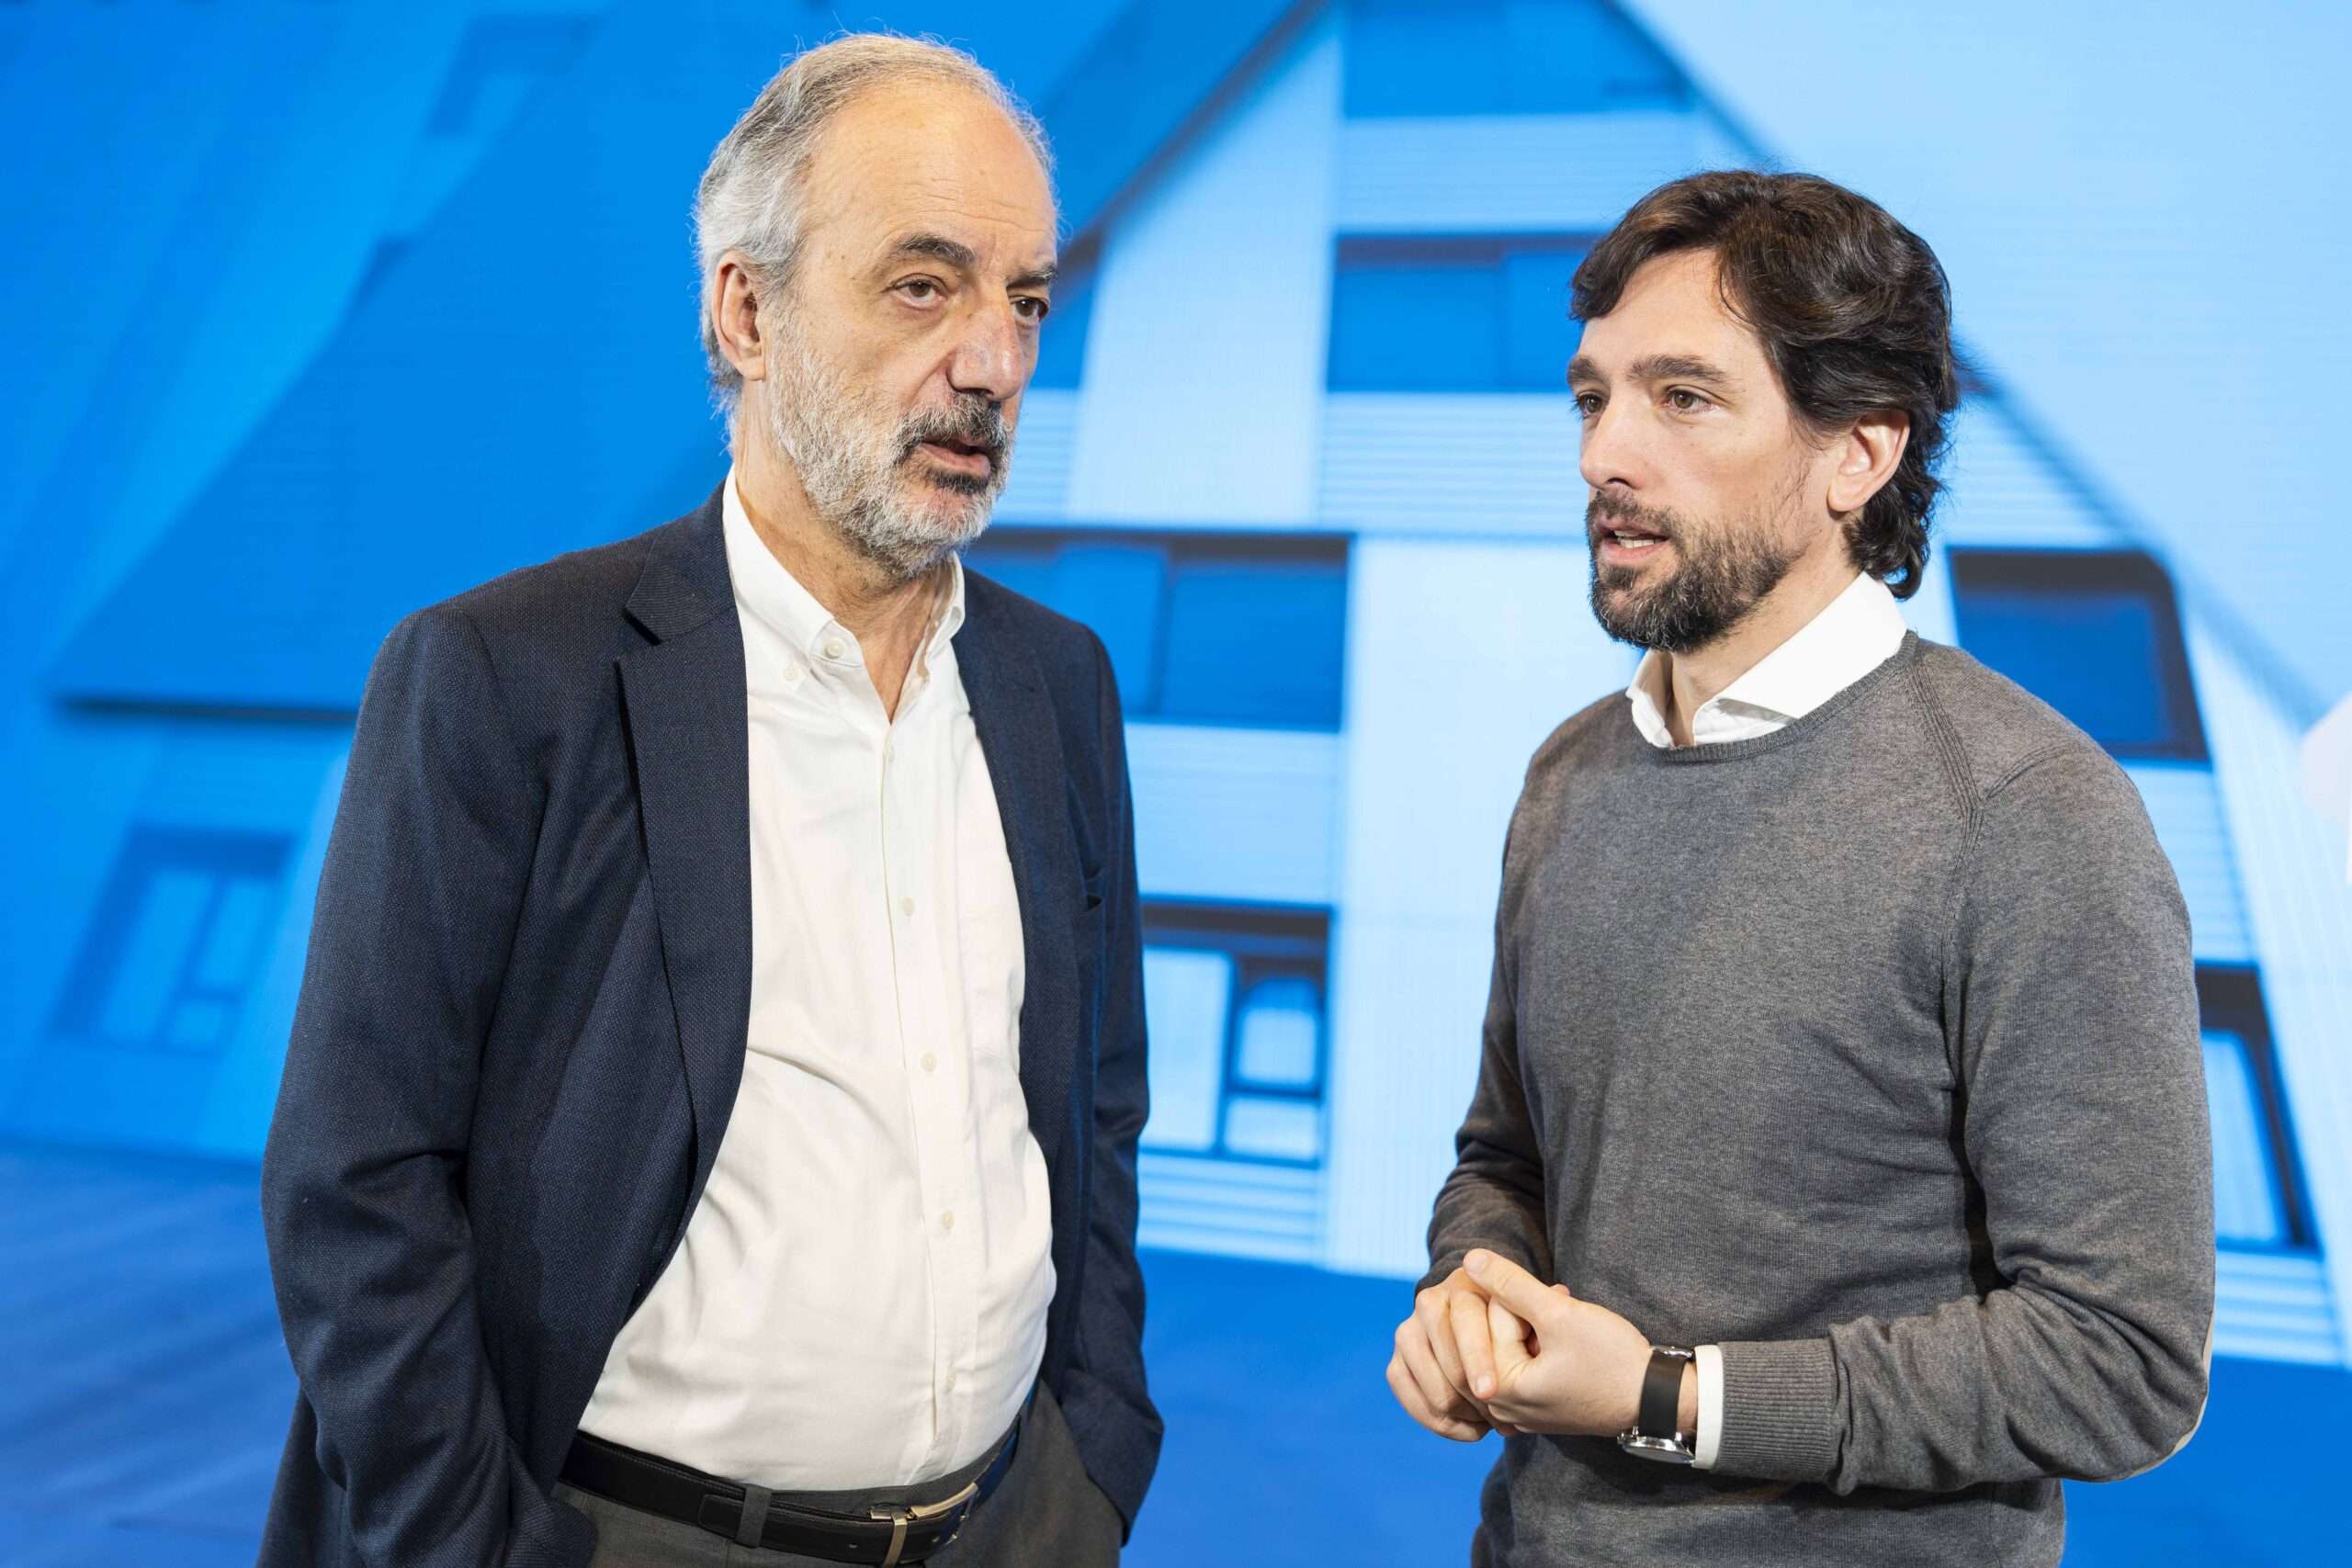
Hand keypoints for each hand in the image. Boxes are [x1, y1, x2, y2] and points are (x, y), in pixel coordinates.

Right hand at [1387, 1265, 1533, 1440]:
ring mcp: (1410, 1329)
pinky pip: (1402, 1388)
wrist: (1494, 1334)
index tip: (1491, 1392)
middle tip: (1498, 1420)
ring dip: (1451, 1406)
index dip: (1475, 1356)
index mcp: (1466, 1284)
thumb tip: (1558, 1292)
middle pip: (1438, 1352)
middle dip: (1465, 1392)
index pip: (1463, 1319)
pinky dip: (1431, 1416)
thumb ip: (1544, 1303)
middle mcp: (1430, 1301)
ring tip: (1488, 1424)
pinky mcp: (1399, 1358)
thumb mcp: (1538, 1311)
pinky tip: (1468, 1430)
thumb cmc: (1525, 1325)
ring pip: (1416, 1373)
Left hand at [1466, 1249, 1654, 1437]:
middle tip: (1564, 1316)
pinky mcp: (1534, 1410)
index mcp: (1499, 1389)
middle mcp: (1499, 1408)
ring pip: (1509, 1346)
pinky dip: (1540, 1348)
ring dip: (1535, 1328)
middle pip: (1495, 1334)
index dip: (1530, 1300)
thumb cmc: (1611, 1360)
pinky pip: (1521, 1365)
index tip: (1560, 1308)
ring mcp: (1517, 1413)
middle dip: (1528, 1314)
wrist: (1654, 1399)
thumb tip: (1469, 1258)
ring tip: (1567, 1328)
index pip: (1492, 1315)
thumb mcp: (1559, 1315)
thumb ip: (1511, 1284)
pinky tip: (1565, 1345)